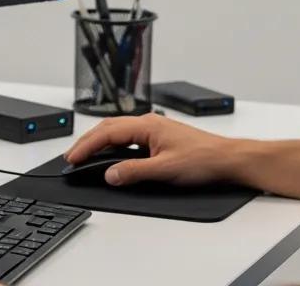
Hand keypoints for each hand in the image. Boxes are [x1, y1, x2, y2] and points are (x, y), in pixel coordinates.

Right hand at [63, 113, 239, 186]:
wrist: (228, 159)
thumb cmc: (204, 159)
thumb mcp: (165, 170)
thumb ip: (134, 172)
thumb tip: (110, 174)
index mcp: (147, 125)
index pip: (107, 133)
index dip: (86, 146)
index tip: (72, 158)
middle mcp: (149, 123)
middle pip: (108, 128)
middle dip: (87, 142)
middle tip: (72, 157)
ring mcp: (155, 130)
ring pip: (118, 132)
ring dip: (100, 142)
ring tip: (86, 155)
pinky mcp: (160, 139)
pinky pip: (129, 138)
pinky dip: (114, 146)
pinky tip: (113, 155)